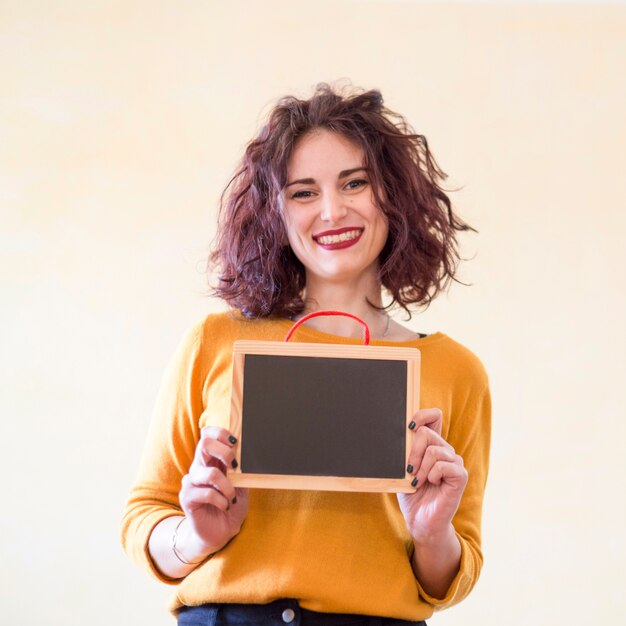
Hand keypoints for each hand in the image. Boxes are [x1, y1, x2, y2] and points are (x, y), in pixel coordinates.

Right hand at [178, 426, 247, 558]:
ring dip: (227, 486)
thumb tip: (250, 454)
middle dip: (225, 452)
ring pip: (209, 473)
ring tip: (231, 497)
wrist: (219, 533)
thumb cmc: (230, 506)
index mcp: (211, 460)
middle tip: (235, 467)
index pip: (207, 434)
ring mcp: (191, 482)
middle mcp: (199, 467)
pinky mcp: (187, 498)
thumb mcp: (242, 485)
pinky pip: (206, 493)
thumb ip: (242, 470)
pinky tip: (225, 506)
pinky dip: (221, 500)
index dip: (220, 432)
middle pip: (204, 443)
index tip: (235, 443)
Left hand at [397, 408, 466, 542]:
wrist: (420, 521)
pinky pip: (443, 465)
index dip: (421, 415)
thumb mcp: (402, 468)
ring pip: (434, 450)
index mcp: (433, 445)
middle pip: (427, 433)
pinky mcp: (460, 476)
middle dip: (412, 452)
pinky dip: (431, 475)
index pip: (434, 416)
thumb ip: (405, 450)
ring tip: (418, 481)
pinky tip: (431, 484)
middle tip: (409, 470)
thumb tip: (401, 432)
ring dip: (420, 468)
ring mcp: (455, 462)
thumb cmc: (411, 494)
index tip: (409, 428)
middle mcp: (445, 450)